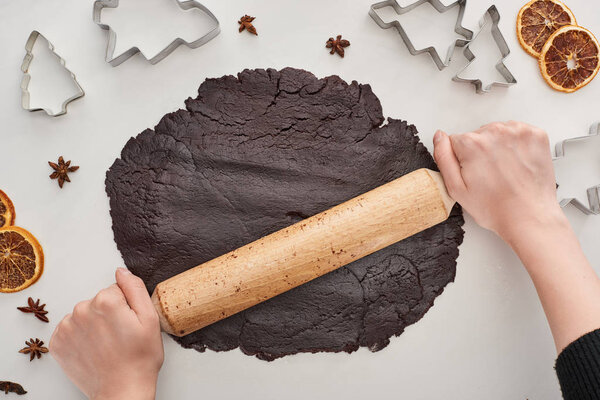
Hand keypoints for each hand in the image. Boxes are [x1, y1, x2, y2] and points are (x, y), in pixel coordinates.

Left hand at [50, 268, 163, 399]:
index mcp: (105, 301)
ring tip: (107, 344)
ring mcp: (67, 328)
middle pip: (98, 301)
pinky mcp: (58, 343)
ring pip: (84, 314)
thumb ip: (135, 288)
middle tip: (121, 335)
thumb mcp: (150, 318)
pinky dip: (80, 337)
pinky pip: (71, 329)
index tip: (129, 323)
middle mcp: (81, 310)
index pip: (116, 290)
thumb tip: (121, 272)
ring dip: (93, 325)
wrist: (122, 390)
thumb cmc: (140, 358)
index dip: (126, 306)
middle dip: (108, 314)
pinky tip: (93, 348)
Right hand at [432, 121, 563, 241]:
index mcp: (472, 144)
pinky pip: (518, 132)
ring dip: (499, 147)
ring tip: (504, 171)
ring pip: (497, 132)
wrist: (529, 217)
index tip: (473, 172)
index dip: (462, 159)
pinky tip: (517, 164)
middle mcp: (495, 132)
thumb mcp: (456, 188)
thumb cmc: (495, 208)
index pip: (456, 141)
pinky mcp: (536, 135)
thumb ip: (443, 157)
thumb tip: (440, 136)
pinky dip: (517, 145)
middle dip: (480, 152)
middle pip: (478, 135)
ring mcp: (518, 132)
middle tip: (489, 175)